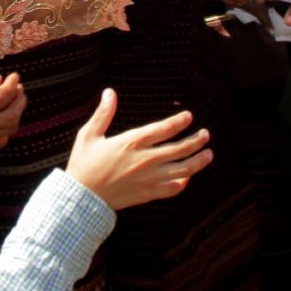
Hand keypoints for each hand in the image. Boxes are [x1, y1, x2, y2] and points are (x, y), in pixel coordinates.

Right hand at [66, 89, 212, 210]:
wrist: (82, 197)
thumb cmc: (84, 164)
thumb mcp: (89, 135)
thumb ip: (103, 114)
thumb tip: (109, 93)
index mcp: (132, 142)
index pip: (164, 129)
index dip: (179, 122)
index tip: (189, 117)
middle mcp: (145, 160)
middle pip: (180, 148)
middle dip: (196, 140)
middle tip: (206, 134)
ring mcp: (149, 178)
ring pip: (183, 170)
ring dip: (198, 161)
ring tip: (208, 154)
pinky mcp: (148, 194)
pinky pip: (173, 189)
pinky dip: (183, 183)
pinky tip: (188, 178)